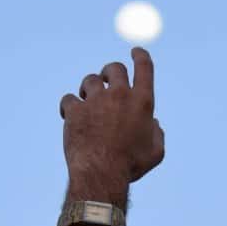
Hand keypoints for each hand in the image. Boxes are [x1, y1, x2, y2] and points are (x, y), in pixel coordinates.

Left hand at [59, 47, 164, 199]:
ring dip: (89, 88)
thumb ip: (157, 135)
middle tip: (107, 80)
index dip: (140, 55)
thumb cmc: (131, 166)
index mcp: (142, 102)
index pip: (144, 67)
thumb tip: (153, 123)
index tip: (135, 51)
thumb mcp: (155, 153)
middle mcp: (119, 95)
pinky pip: (69, 99)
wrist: (102, 173)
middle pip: (114, 68)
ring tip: (88, 101)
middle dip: (111, 72)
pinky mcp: (76, 111)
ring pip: (90, 80)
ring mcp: (96, 101)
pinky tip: (70, 116)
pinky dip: (70, 106)